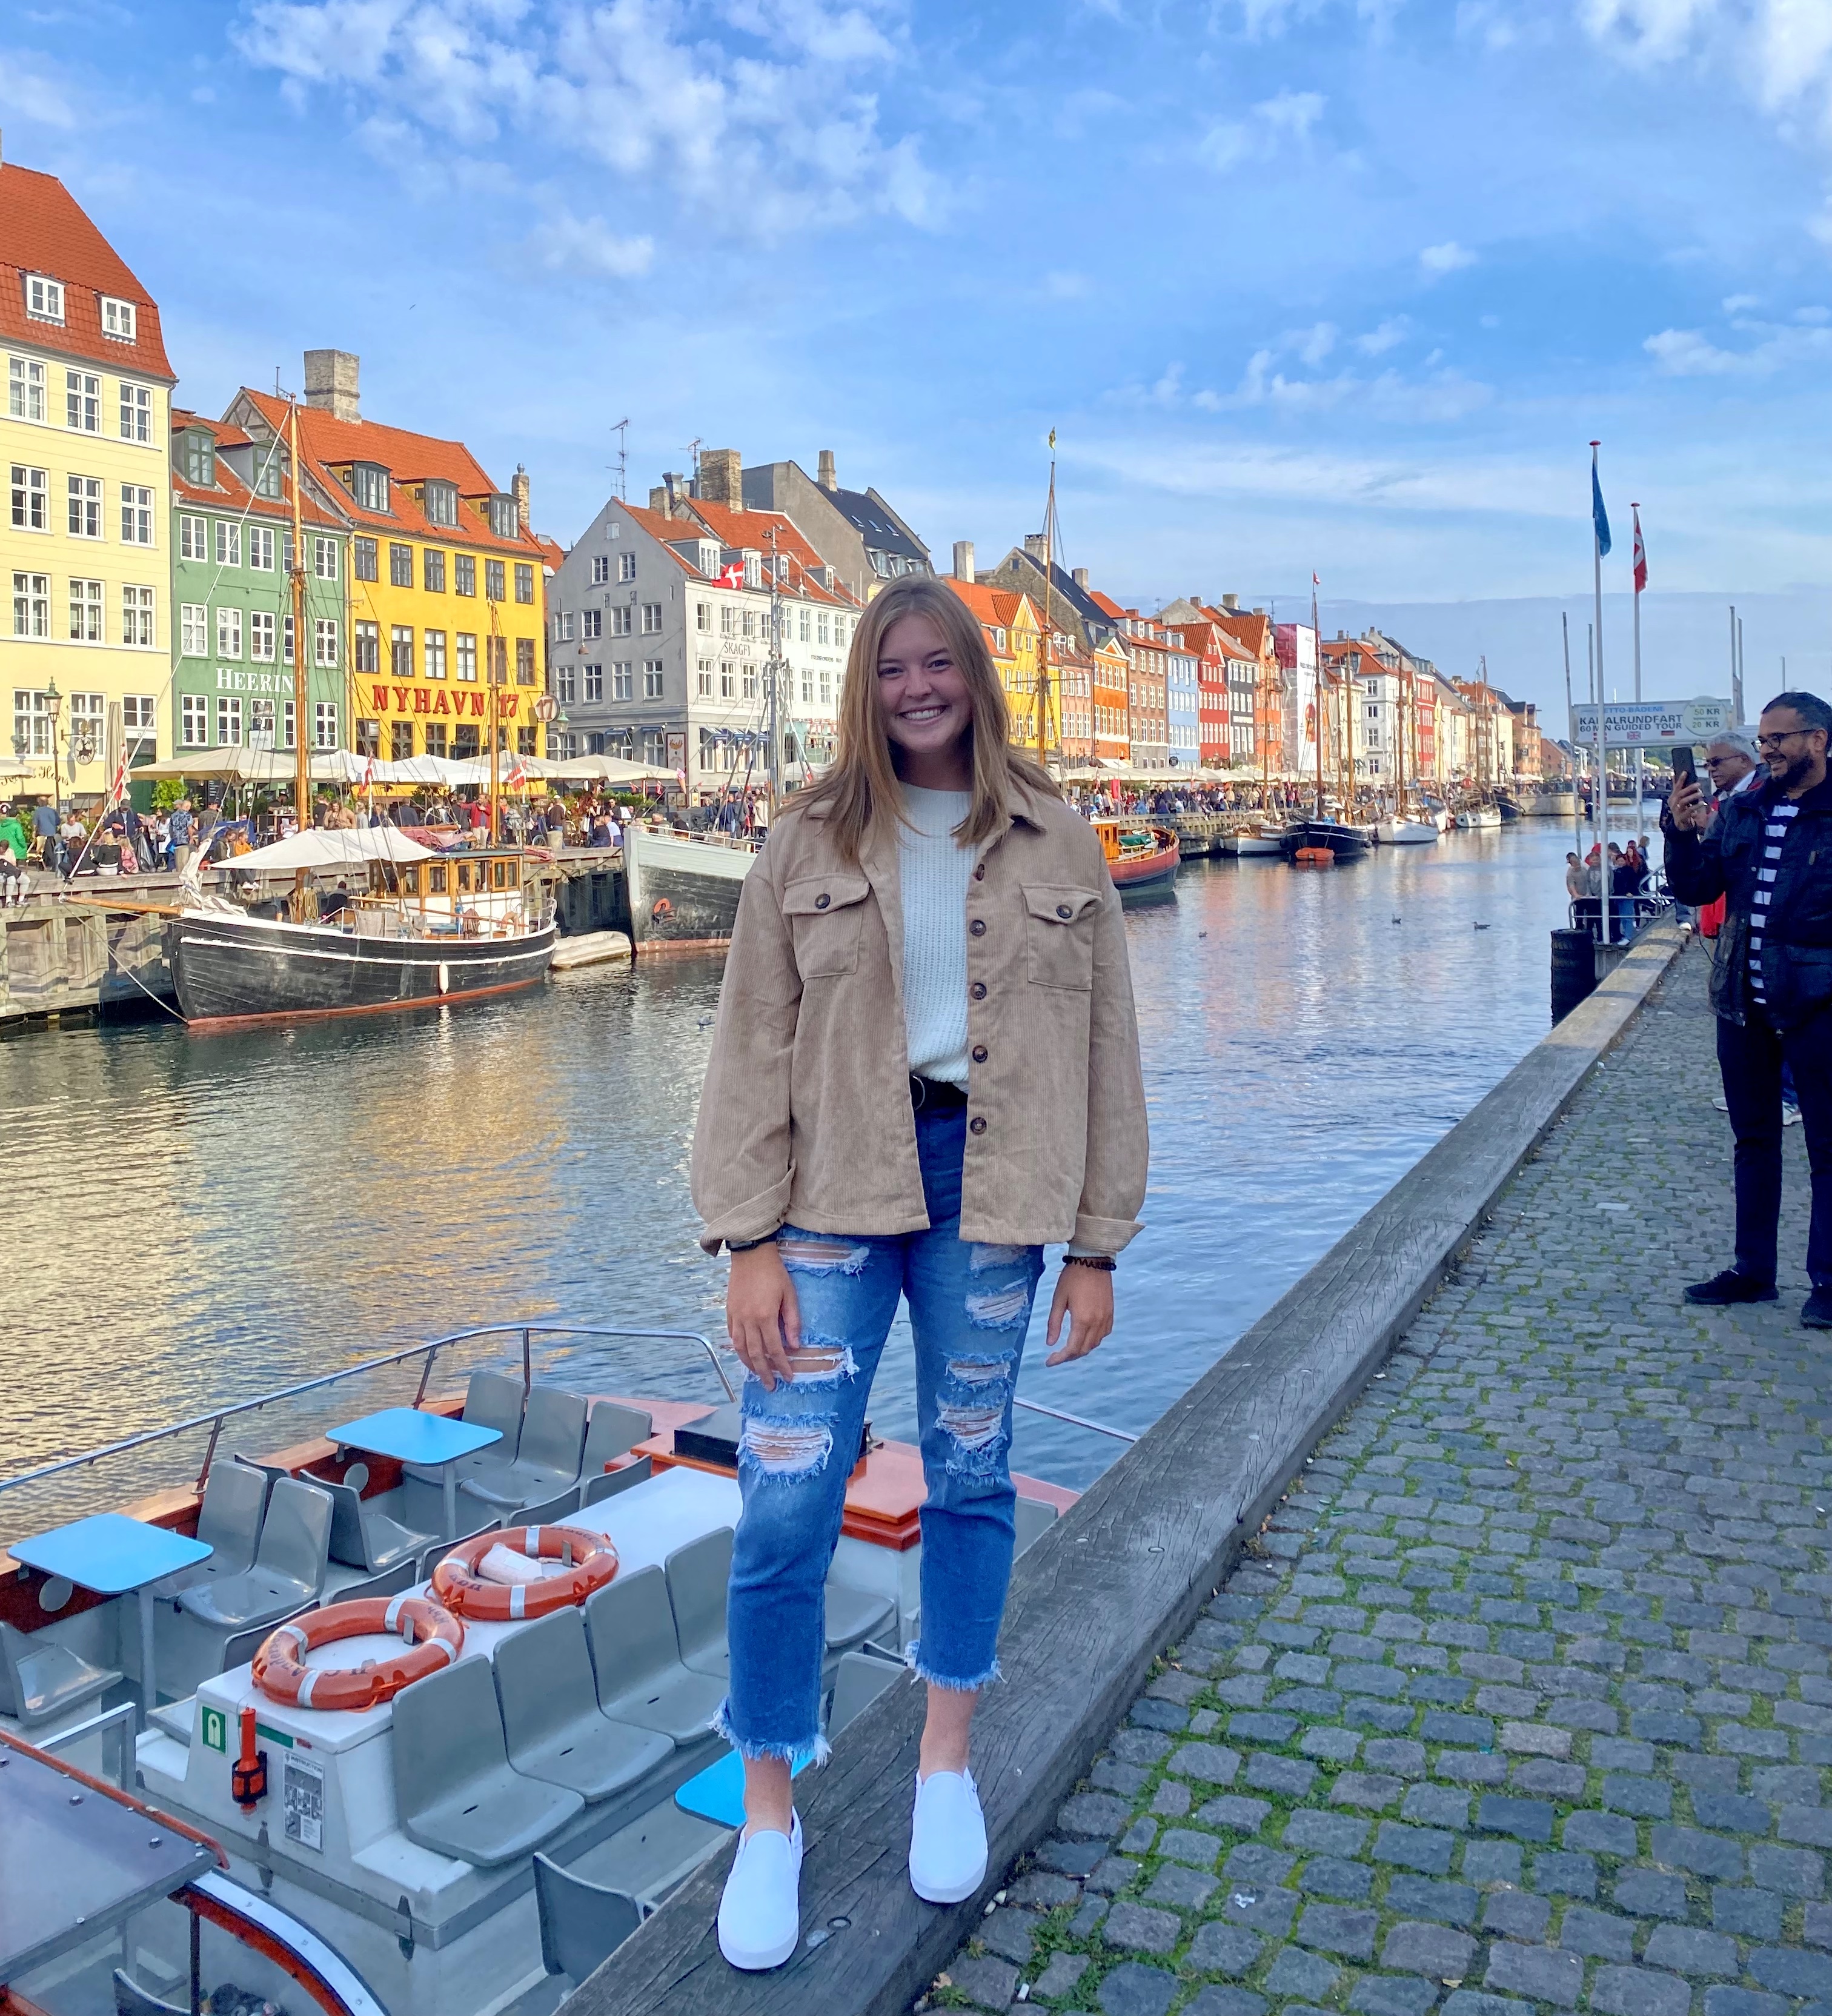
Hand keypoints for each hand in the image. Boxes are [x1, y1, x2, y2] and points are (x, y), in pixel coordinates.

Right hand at [727, 1245, 798, 1389]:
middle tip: (771, 1386)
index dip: (782, 1366)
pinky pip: (732, 1336)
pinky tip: (745, 1354)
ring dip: (749, 1364)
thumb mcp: (790, 1295)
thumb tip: (794, 1346)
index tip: (788, 1378)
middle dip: (764, 1373)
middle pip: (755, 1354)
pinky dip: (738, 1348)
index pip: (774, 1349)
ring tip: (758, 1374)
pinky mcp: (729, 1311)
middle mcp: (748, 1321)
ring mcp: (736, 1317)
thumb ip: (792, 1322)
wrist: (751, 1254)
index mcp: (765, 1317)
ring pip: (740, 1348)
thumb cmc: (774, 1273)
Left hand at [1045, 1263, 1114, 1365]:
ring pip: (1095, 1344)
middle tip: (1057, 1356)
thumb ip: (1054, 1323)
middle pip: (1084, 1349)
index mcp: (1082, 1320)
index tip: (1049, 1362)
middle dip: (1070, 1356)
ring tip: (1069, 1348)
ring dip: (1081, 1349)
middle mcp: (1097, 1323)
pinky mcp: (1111, 1313)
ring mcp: (1106, 1319)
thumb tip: (1050, 1343)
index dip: (1060, 1359)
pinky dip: (1093, 1340)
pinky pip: (1103, 1334)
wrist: (1093, 1261)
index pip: (1072, 1349)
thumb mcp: (1058, 1300)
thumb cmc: (1072, 1278)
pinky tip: (1084, 1336)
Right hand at [1668, 775, 1707, 831]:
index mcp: (1672, 797)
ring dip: (1692, 797)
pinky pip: (1689, 811)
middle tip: (1698, 784)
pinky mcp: (1681, 817)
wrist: (1680, 825)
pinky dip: (1696, 806)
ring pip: (1683, 802)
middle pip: (1680, 794)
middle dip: (1689, 788)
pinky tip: (1702, 803)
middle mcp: (1673, 803)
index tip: (1685, 772)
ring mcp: (1676, 810)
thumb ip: (1678, 789)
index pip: (1676, 787)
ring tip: (1701, 793)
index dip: (1680, 779)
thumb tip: (1675, 776)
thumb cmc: (1681, 809)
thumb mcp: (1679, 799)